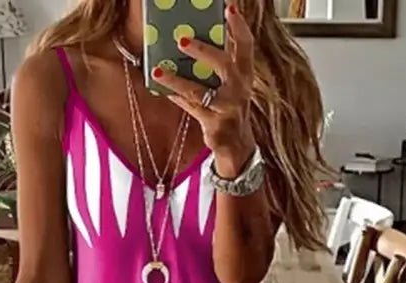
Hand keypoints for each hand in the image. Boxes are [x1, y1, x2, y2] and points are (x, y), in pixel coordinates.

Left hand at [152, 4, 255, 174]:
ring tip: (159, 70)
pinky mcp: (215, 125)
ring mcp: (227, 109)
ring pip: (200, 91)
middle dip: (204, 51)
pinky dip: (175, 96)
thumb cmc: (229, 106)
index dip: (239, 27)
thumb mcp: (229, 82)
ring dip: (178, 80)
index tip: (229, 9)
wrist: (237, 145)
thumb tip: (189, 36)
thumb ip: (217, 61)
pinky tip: (161, 86)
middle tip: (182, 40)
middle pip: (224, 65)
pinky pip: (191, 107)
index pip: (246, 46)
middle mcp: (240, 89)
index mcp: (245, 74)